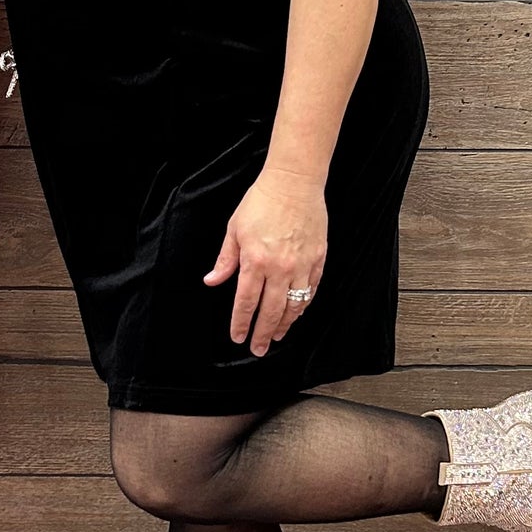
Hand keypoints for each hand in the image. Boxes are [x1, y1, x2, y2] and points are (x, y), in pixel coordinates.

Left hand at [205, 169, 326, 356]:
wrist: (294, 183)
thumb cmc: (262, 201)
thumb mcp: (234, 229)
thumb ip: (225, 260)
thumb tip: (212, 281)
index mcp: (255, 261)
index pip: (246, 302)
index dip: (241, 323)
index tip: (238, 337)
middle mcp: (280, 268)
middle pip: (271, 311)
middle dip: (263, 334)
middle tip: (258, 349)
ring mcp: (302, 265)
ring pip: (294, 306)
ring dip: (285, 325)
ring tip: (278, 336)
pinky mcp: (318, 259)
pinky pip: (311, 290)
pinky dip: (303, 305)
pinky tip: (296, 313)